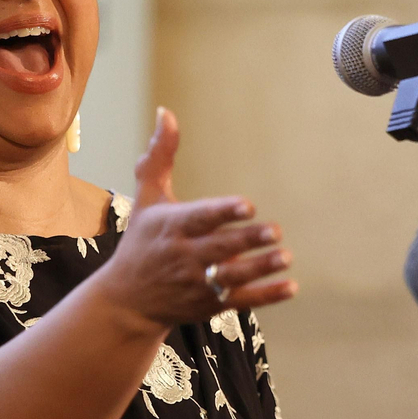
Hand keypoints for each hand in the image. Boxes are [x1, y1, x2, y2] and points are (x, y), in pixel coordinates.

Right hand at [95, 108, 295, 332]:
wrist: (127, 302)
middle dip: (248, 241)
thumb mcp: (147, 199)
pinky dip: (266, 296)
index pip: (200, 219)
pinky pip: (241, 301)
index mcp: (172, 227)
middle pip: (220, 248)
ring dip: (261, 268)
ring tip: (286, 256)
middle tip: (276, 230)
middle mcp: (185, 256)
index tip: (248, 206)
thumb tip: (165, 112)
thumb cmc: (141, 242)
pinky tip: (291, 286)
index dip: (224, 212)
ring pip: (232, 277)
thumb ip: (159, 157)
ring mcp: (198, 284)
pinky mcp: (210, 305)